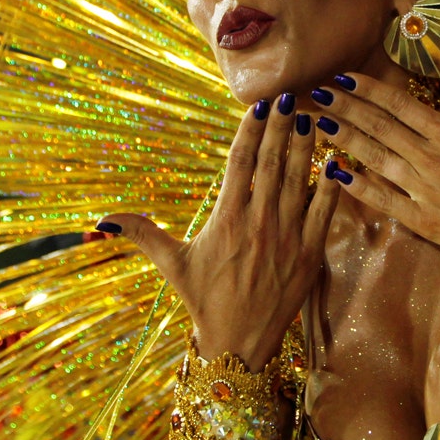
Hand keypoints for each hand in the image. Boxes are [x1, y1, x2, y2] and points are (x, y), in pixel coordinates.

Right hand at [95, 98, 340, 367]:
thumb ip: (141, 234)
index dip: (250, 131)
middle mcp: (258, 223)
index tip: (257, 106)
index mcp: (226, 219)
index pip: (240, 164)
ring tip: (309, 117)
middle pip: (272, 163)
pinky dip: (331, 185)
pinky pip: (324, 212)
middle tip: (287, 96)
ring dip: (305, 147)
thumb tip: (103, 219)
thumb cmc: (204, 301)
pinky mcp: (309, 253)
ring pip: (298, 181)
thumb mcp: (172, 264)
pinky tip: (336, 161)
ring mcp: (287, 237)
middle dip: (280, 127)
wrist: (239, 343)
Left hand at [314, 43, 439, 266]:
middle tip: (314, 93)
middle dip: (344, 108)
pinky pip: (384, 199)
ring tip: (318, 124)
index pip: (401, 105)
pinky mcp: (424, 221)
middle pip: (379, 127)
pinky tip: (335, 173)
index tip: (343, 78)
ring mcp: (425, 190)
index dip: (369, 90)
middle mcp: (432, 158)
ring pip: (375, 159)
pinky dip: (358, 186)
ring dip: (345, 139)